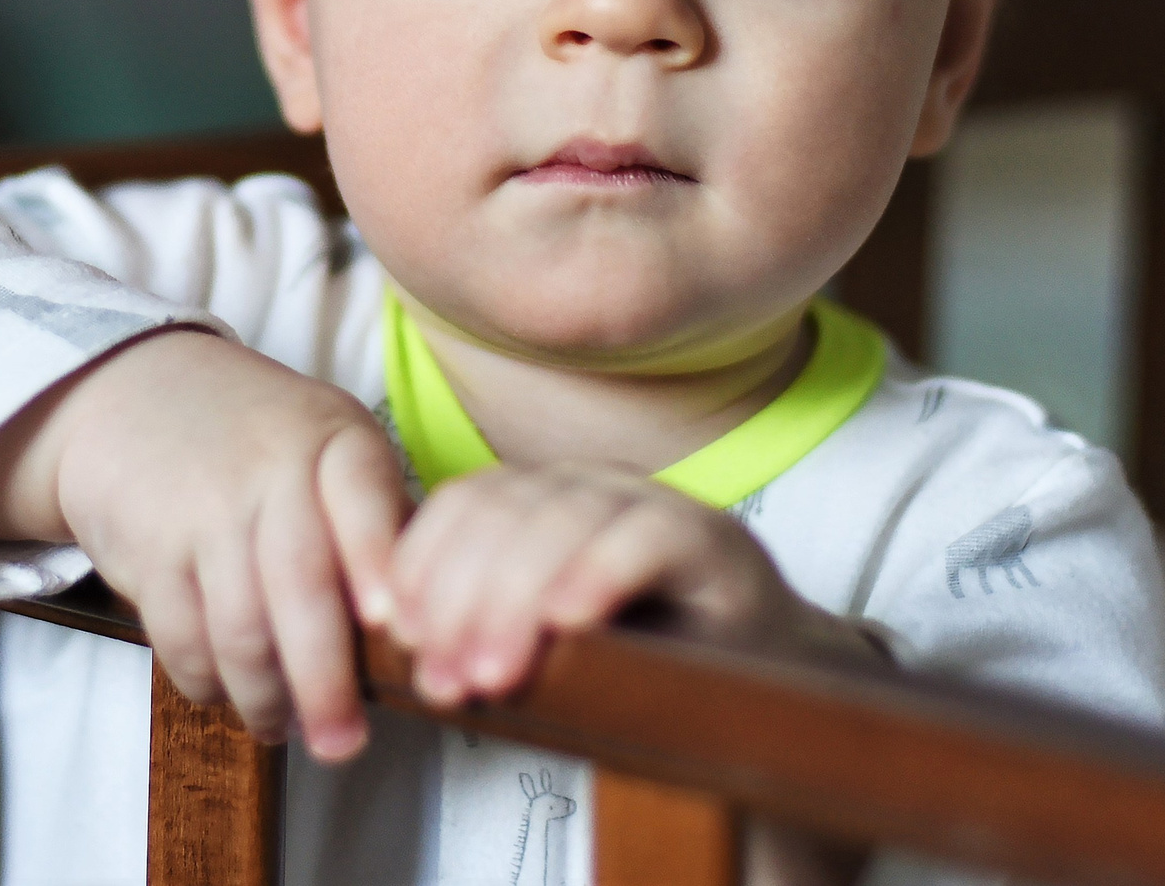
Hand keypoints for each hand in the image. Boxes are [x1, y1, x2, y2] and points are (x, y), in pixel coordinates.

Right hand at [0, 328, 409, 759]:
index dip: (377, 561)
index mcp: (331, 440)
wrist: (133, 394)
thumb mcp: (327, 441)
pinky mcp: (149, 551)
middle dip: (325, 677)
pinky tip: (228, 692)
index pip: (362, 496)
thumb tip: (428, 615)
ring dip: (265, 695)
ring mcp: (203, 511)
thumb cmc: (257, 437)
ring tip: (286, 727)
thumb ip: (374, 513)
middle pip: (300, 585)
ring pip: (238, 625)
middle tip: (344, 741)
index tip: (393, 625)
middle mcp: (268, 471)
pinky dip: (207, 680)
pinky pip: (180, 636)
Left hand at [384, 461, 882, 705]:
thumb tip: (404, 641)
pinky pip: (646, 539)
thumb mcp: (548, 641)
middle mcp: (593, 485)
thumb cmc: (641, 660)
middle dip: (461, 598)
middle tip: (447, 678)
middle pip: (506, 514)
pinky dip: (602, 573)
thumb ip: (487, 623)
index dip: (424, 564)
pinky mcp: (711, 537)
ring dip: (516, 600)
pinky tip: (571, 621)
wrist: (763, 678)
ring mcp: (652, 503)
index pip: (466, 502)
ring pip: (565, 523)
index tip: (401, 638)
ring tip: (493, 673)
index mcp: (545, 497)